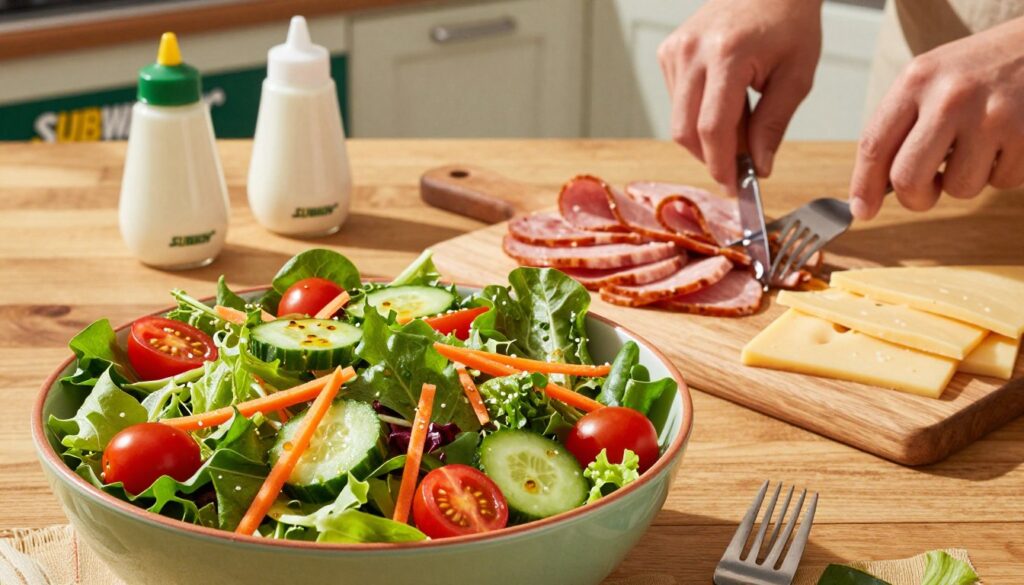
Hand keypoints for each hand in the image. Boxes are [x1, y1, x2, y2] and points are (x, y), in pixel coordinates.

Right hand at [657, 0, 822, 190]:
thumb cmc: (789, 21)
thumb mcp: (797, 75)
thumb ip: (774, 124)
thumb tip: (759, 167)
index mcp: (727, 54)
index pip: (712, 127)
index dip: (722, 164)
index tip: (735, 186)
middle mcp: (692, 51)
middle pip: (685, 130)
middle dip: (711, 157)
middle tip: (741, 167)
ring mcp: (675, 50)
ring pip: (679, 120)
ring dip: (708, 137)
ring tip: (743, 124)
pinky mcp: (668, 52)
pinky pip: (676, 102)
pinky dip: (699, 115)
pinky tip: (725, 103)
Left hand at [849, 17, 1023, 219]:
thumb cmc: (981, 69)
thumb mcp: (933, 79)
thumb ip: (901, 126)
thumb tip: (870, 191)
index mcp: (916, 81)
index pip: (874, 145)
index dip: (863, 186)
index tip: (862, 210)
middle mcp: (949, 97)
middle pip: (908, 179)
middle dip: (915, 198)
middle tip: (926, 192)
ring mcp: (990, 116)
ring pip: (958, 188)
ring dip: (966, 180)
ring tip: (980, 146)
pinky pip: (1001, 182)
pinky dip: (1002, 172)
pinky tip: (1008, 141)